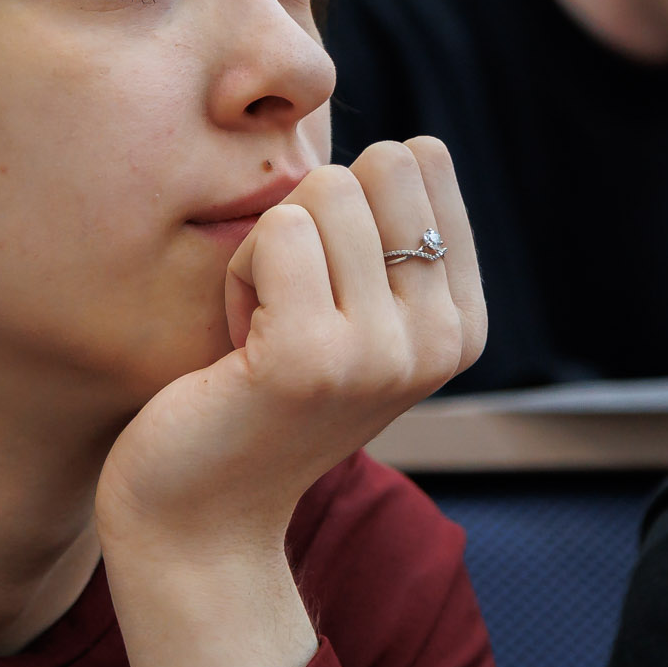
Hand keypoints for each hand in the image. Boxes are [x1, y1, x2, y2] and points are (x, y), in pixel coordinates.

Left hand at [97, 137, 486, 546]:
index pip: (424, 159)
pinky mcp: (312, 358)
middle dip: (314, 214)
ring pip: (324, 191)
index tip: (331, 286)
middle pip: (379, 165)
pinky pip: (273, 231)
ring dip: (270, 247)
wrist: (204, 518)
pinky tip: (239, 344)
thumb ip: (394, 246)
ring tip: (265, 327)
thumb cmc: (262, 397)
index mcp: (462, 322)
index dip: (353, 202)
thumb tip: (408, 148)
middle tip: (291, 301)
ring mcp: (383, 352)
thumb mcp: (359, 319)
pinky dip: (238, 272)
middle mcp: (440, 339)